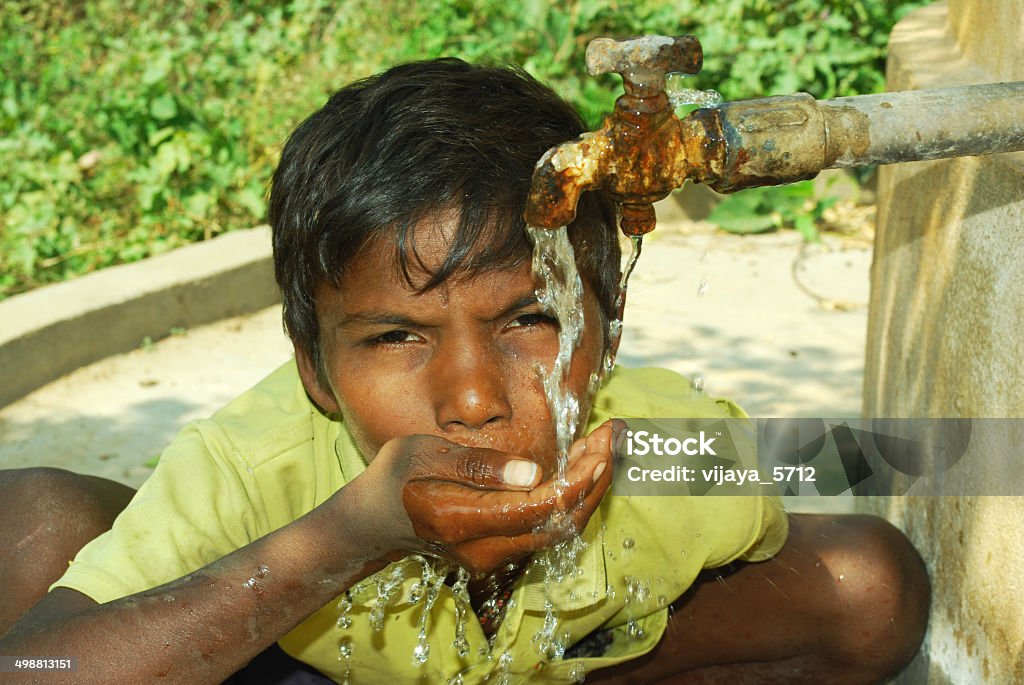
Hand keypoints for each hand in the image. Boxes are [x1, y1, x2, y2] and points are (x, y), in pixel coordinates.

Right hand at [346, 421, 618, 574]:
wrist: (372, 521)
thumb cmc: (395, 476)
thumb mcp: (424, 454)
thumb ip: (476, 466)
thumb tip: (532, 473)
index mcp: (462, 520)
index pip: (542, 507)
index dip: (582, 476)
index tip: (604, 442)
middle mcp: (484, 549)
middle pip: (560, 522)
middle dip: (595, 479)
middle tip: (613, 436)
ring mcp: (493, 556)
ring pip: (557, 529)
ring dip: (586, 488)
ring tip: (600, 445)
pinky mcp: (499, 552)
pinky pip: (545, 529)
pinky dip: (568, 498)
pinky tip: (577, 465)